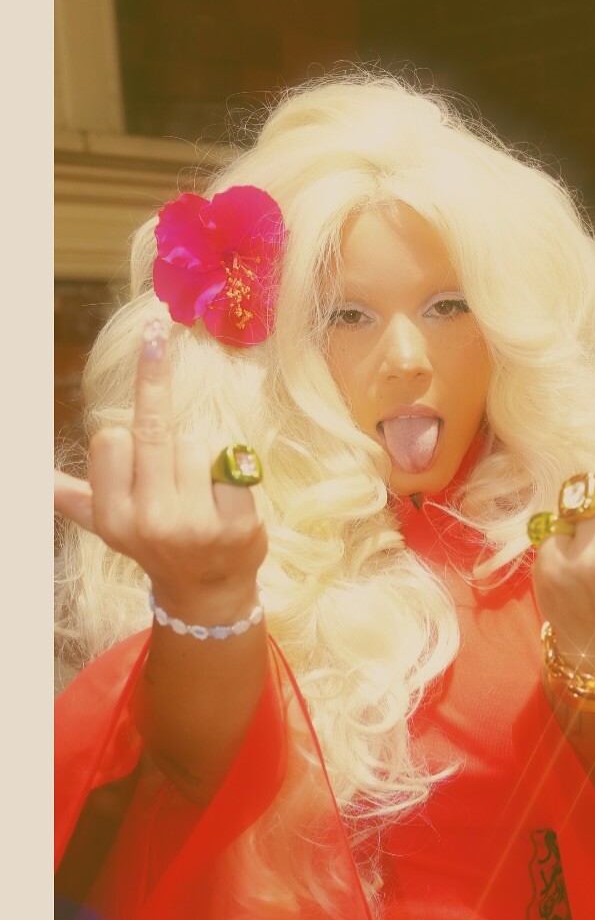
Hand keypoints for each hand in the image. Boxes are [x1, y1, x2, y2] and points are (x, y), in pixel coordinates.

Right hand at [54, 314, 267, 623]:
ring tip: (201, 491)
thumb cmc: (158, 542)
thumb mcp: (110, 525)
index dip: (127, 433)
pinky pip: (235, 463)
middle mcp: (149, 521)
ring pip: (197, 444)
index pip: (112, 439)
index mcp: (113, 516)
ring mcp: (195, 525)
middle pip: (153, 431)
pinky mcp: (237, 524)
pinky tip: (228, 500)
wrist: (208, 592)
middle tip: (155, 327)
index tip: (132, 426)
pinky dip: (236, 472)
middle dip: (156, 388)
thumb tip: (32, 478)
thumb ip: (73, 495)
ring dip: (203, 456)